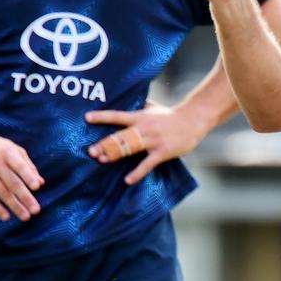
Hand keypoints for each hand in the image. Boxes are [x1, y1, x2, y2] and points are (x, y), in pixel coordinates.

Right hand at [0, 128, 43, 221]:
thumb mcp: (13, 149)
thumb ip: (28, 165)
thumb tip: (40, 183)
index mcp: (8, 152)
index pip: (20, 166)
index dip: (28, 177)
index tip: (37, 187)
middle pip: (12, 183)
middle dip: (25, 197)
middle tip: (36, 210)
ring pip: (2, 192)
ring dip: (14, 206)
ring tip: (25, 217)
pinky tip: (5, 216)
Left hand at [85, 102, 206, 184]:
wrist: (194, 120)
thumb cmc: (172, 115)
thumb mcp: (154, 107)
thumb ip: (140, 106)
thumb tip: (127, 100)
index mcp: (140, 117)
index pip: (117, 116)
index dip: (102, 116)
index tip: (86, 118)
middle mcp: (144, 128)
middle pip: (120, 136)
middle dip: (104, 144)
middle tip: (90, 151)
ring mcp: (153, 140)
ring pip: (130, 148)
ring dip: (115, 155)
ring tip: (102, 160)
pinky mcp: (162, 152)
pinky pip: (147, 164)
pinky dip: (137, 173)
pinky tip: (128, 180)